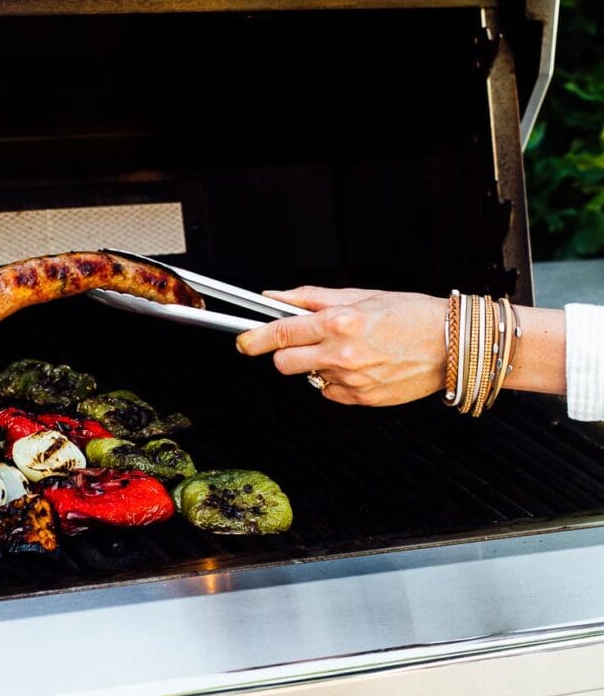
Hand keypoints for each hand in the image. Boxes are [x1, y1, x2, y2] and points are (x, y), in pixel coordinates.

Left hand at [236, 286, 447, 406]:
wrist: (453, 345)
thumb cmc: (412, 314)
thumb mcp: (362, 296)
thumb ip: (313, 298)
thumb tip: (275, 298)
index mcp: (339, 322)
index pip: (281, 332)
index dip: (255, 337)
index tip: (243, 340)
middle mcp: (342, 353)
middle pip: (284, 363)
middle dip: (284, 354)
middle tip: (301, 343)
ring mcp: (351, 379)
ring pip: (310, 377)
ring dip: (318, 365)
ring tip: (349, 350)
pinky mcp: (361, 399)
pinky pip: (332, 392)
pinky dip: (338, 380)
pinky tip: (362, 366)